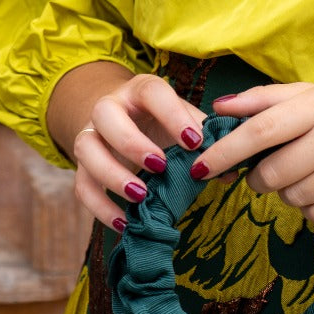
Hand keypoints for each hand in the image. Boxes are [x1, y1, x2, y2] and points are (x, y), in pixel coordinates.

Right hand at [66, 71, 208, 229]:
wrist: (124, 119)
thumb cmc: (162, 121)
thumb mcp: (183, 121)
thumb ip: (207, 139)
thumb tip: (231, 170)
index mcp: (140, 91)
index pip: (152, 92)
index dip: (172, 115)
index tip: (195, 142)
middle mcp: (109, 107)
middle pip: (105, 114)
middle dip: (131, 142)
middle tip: (160, 166)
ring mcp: (91, 135)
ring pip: (86, 149)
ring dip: (112, 174)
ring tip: (141, 196)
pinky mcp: (83, 165)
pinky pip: (82, 185)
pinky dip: (100, 207)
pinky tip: (124, 223)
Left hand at [194, 83, 313, 224]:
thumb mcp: (313, 95)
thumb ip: (264, 100)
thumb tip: (220, 107)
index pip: (261, 130)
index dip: (225, 151)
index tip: (198, 166)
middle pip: (273, 174)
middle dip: (259, 178)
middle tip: (268, 171)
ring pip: (293, 198)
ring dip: (288, 192)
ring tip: (307, 174)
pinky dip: (312, 207)